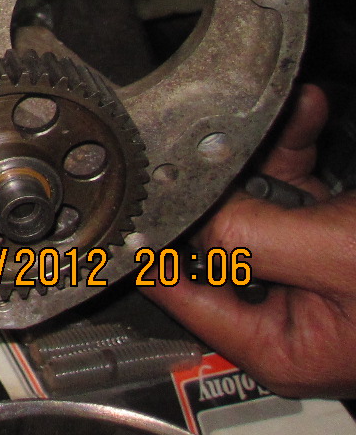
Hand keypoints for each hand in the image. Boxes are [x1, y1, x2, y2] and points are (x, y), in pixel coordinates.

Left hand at [143, 84, 355, 397]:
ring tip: (279, 114)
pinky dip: (302, 144)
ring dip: (268, 147)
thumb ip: (253, 239)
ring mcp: (319, 268)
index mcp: (286, 345)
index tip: (122, 192)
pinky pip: (304, 183)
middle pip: (221, 233)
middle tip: (219, 131)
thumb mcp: (339, 257)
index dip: (152, 238)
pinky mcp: (344, 232)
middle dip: (225, 174)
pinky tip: (308, 112)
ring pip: (260, 197)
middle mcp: (294, 311)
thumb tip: (187, 218)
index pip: (183, 293)